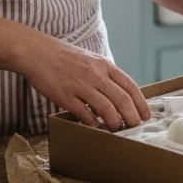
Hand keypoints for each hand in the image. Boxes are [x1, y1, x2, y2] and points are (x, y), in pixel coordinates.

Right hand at [19, 32, 150, 129]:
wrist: (37, 52)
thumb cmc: (64, 58)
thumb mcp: (90, 60)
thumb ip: (104, 75)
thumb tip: (118, 95)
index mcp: (103, 64)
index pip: (129, 85)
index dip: (140, 102)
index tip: (145, 115)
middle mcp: (95, 74)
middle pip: (122, 99)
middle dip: (132, 116)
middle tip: (134, 127)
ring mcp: (80, 85)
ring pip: (106, 109)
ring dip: (115, 123)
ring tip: (117, 130)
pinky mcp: (65, 96)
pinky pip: (84, 114)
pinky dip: (94, 124)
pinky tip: (97, 128)